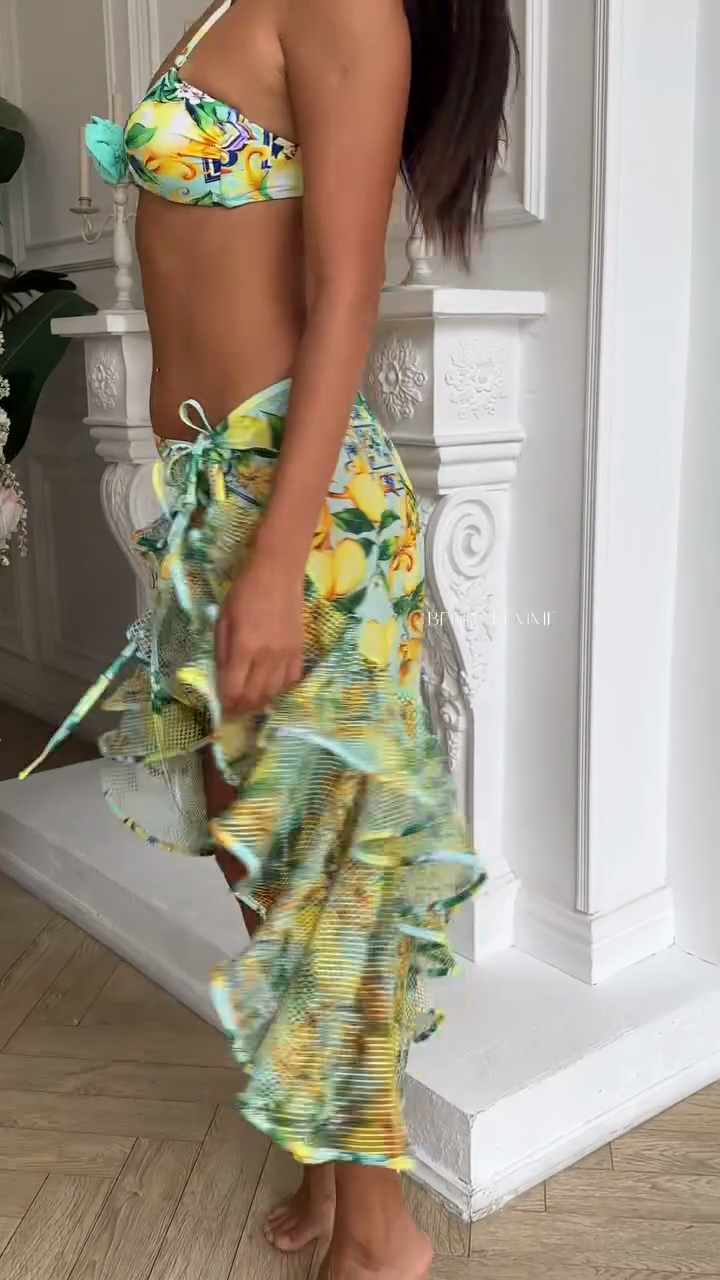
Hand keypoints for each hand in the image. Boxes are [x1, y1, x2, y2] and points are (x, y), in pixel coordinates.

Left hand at [216, 551, 304, 715]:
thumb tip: (222, 680)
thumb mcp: (223, 620)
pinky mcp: (300, 651)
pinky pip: (292, 680)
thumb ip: (222, 652)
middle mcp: (267, 656)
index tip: (221, 709)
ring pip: (274, 693)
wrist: (277, 573)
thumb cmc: (244, 592)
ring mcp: (287, 655)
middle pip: (254, 696)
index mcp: (244, 647)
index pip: (233, 689)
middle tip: (234, 711)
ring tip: (250, 704)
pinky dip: (280, 689)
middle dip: (241, 708)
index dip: (226, 704)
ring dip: (260, 703)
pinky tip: (271, 687)